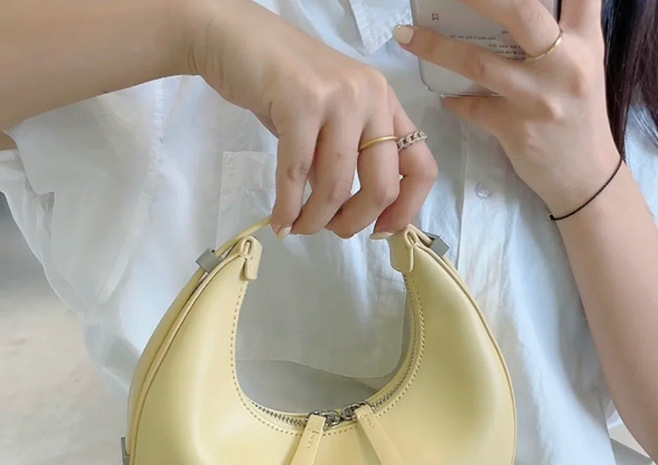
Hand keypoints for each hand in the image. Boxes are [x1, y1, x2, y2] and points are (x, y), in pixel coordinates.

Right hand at [188, 0, 436, 237]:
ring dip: (316, 220)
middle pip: (383, 186)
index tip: (380, 232)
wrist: (234, 37)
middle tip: (332, 231)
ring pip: (338, 185)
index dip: (406, 210)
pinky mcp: (300, 102)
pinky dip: (287, 207)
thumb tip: (350, 214)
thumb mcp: (330, 117)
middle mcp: (371, 97)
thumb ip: (347, 156)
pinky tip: (280, 222)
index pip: (421, 167)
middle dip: (356, 223)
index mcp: (386, 103)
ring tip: (299, 227)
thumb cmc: (282, 83)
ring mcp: (338, 97)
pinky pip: (297, 173)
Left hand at [393, 0, 619, 216]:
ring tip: (406, 35)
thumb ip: (561, 35)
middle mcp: (565, 65)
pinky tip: (444, 96)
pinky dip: (453, 100)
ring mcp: (538, 99)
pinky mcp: (517, 131)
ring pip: (479, 63)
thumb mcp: (582, 68)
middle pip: (520, 12)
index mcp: (584, 42)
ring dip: (436, 47)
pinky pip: (472, 108)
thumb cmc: (579, 118)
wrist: (586, 177)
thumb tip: (514, 10)